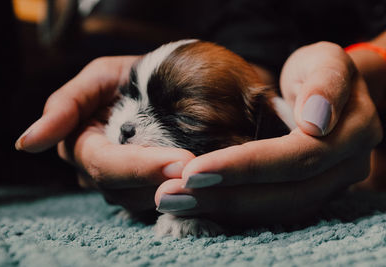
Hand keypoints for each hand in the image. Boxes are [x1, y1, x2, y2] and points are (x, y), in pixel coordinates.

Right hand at [15, 56, 193, 211]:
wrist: (166, 84)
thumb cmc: (133, 76)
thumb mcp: (100, 77)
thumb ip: (65, 105)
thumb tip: (26, 144)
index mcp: (81, 143)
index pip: (103, 165)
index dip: (139, 167)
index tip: (180, 162)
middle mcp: (97, 169)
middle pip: (123, 189)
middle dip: (163, 180)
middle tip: (200, 168)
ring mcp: (121, 182)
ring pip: (143, 200)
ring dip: (174, 189)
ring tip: (204, 171)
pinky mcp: (146, 188)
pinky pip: (160, 199)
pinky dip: (179, 191)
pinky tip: (198, 178)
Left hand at [154, 42, 382, 224]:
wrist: (331, 98)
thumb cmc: (320, 72)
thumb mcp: (326, 61)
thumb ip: (326, 81)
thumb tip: (316, 121)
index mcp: (353, 134)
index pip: (294, 158)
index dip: (245, 167)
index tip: (192, 172)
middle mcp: (344, 169)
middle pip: (283, 194)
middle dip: (223, 196)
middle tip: (169, 197)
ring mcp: (327, 188)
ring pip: (275, 211)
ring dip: (221, 210)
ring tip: (174, 204)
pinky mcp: (307, 196)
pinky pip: (270, 212)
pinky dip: (232, 212)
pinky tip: (196, 206)